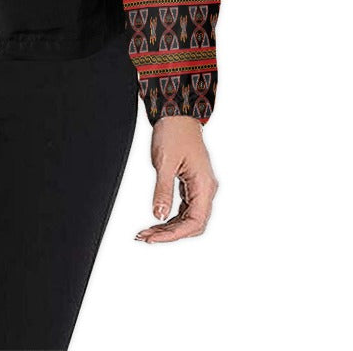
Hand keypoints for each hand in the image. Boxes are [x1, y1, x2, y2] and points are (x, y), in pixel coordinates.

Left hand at [135, 114, 217, 242]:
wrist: (177, 115)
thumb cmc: (174, 133)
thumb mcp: (164, 162)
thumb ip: (162, 191)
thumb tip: (158, 215)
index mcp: (204, 186)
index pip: (194, 223)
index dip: (174, 234)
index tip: (154, 238)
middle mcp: (206, 189)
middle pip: (193, 225)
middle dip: (169, 234)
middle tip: (146, 237)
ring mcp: (200, 187)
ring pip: (188, 218)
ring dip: (168, 227)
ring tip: (147, 232)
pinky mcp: (192, 184)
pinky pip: (185, 208)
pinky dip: (170, 216)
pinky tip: (156, 220)